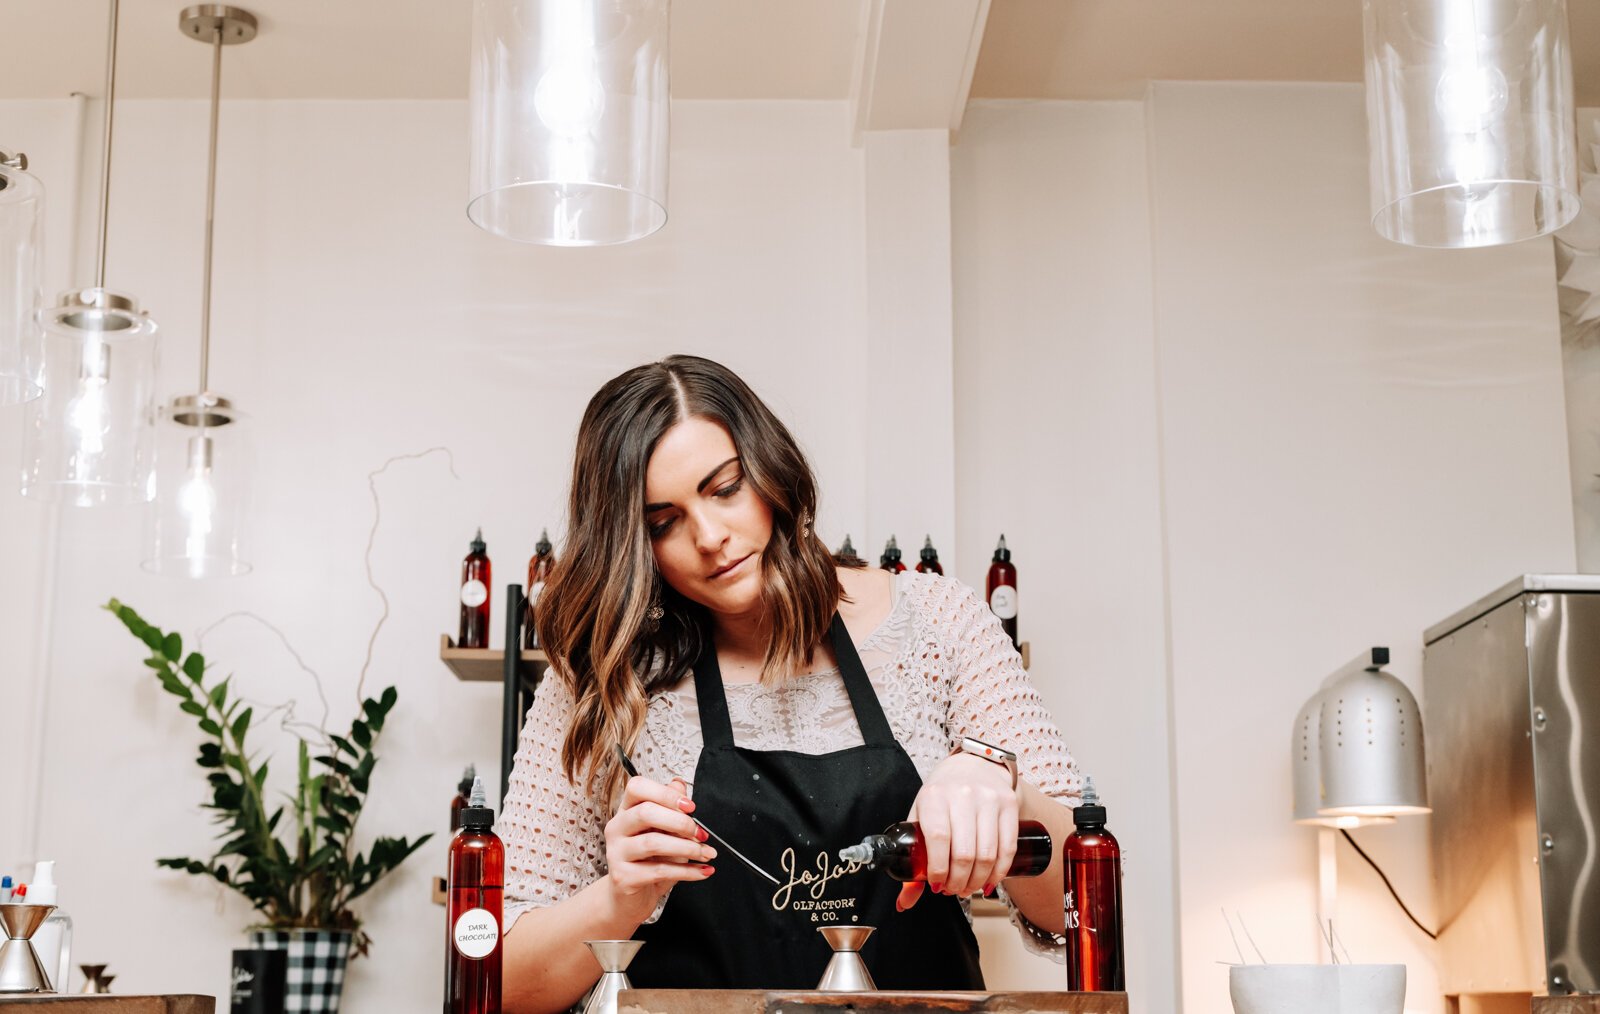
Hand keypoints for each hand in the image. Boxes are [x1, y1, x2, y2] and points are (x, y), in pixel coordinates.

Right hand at [603, 774, 715, 923]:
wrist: (630, 898)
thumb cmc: (648, 861)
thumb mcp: (663, 831)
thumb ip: (670, 808)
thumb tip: (679, 784)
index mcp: (626, 810)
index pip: (637, 787)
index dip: (665, 793)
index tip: (690, 807)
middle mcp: (617, 828)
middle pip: (645, 812)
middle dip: (680, 822)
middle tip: (701, 833)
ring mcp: (616, 853)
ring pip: (653, 843)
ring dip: (687, 848)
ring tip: (706, 853)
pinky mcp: (623, 877)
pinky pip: (659, 871)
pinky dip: (687, 871)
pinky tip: (702, 871)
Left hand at [895, 752, 1017, 912]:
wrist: (973, 765)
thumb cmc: (942, 796)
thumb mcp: (921, 817)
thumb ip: (914, 859)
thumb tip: (905, 902)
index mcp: (934, 796)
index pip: (938, 839)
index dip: (938, 869)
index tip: (936, 884)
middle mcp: (963, 795)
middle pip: (965, 852)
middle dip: (959, 881)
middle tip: (953, 890)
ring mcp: (989, 798)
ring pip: (988, 854)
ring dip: (978, 880)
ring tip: (968, 887)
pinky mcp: (1009, 804)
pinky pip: (1007, 847)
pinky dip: (999, 872)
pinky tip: (989, 881)